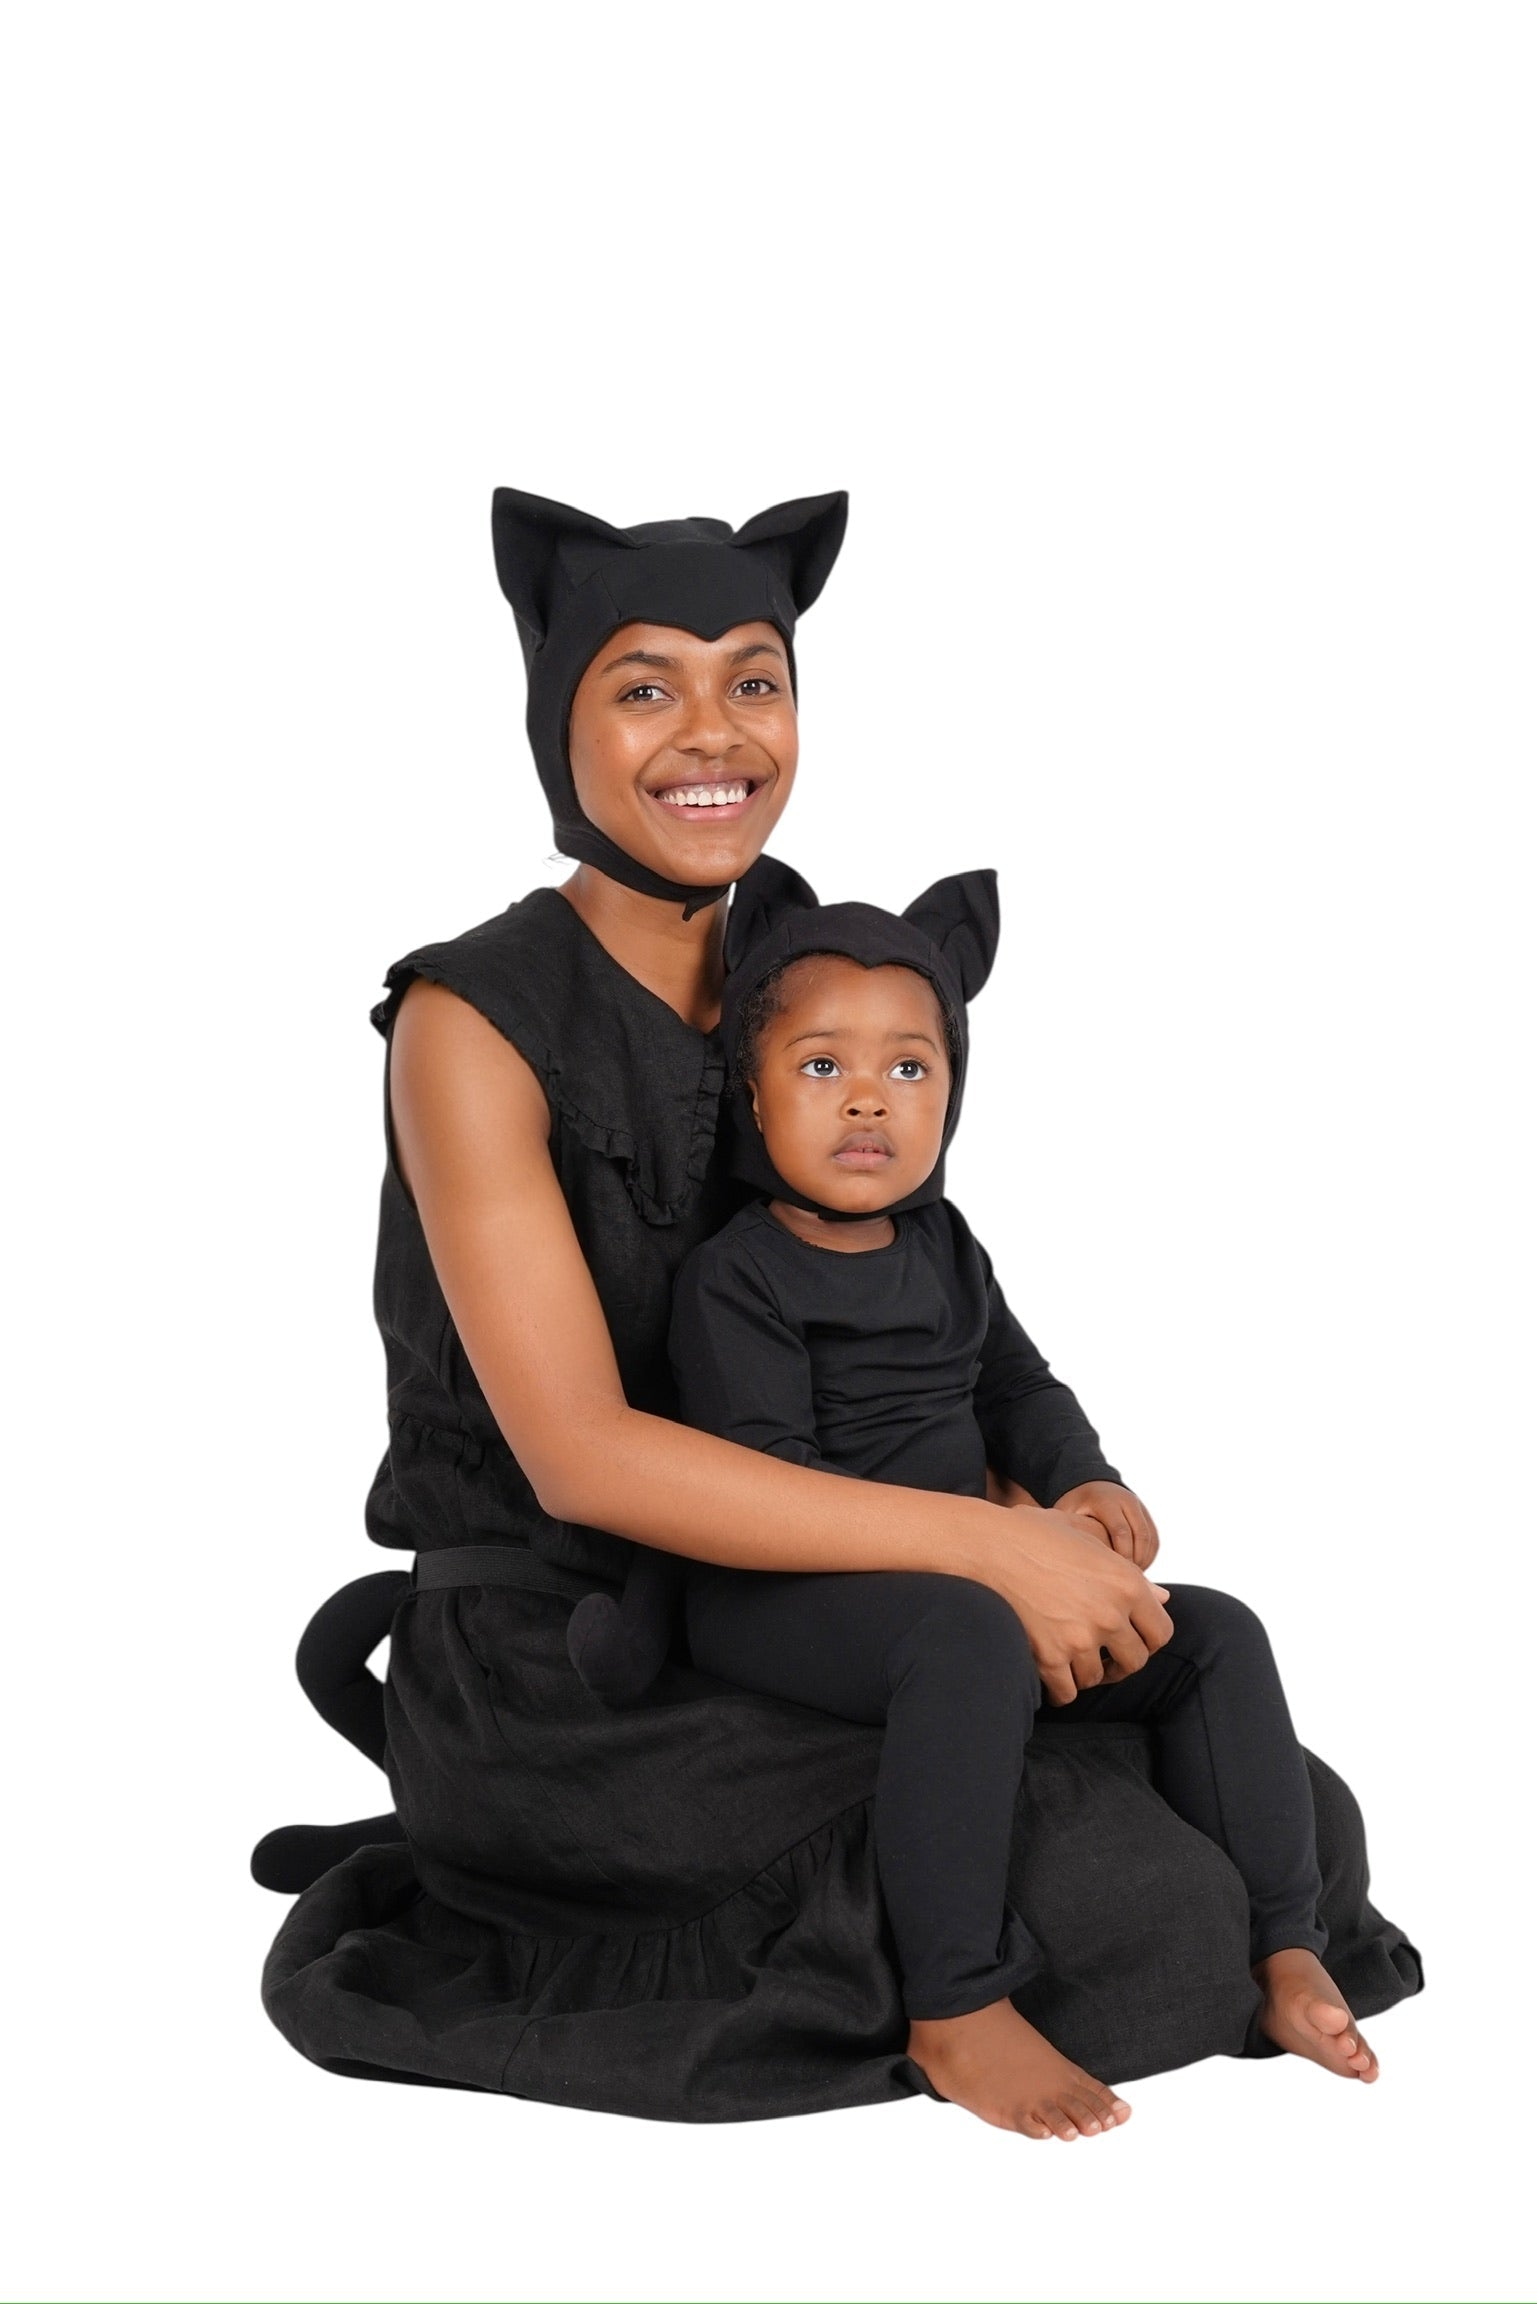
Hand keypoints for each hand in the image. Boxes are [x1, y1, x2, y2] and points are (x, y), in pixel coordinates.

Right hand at [973, 1507, 1172, 1706]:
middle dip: (1118, 1661)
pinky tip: (1050, 1674)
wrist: (987, 1545)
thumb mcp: (1086, 1541)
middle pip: (1134, 1661)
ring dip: (1084, 1672)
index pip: (1160, 1633)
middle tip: (1101, 1656)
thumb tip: (1161, 1597)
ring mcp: (1080, 1638)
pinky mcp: (1049, 1656)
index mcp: (1127, 1583)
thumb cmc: (1034, 1535)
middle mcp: (1111, 1614)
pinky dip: (1058, 1688)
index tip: (1128, 1639)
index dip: (1146, 1639)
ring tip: (1068, 1657)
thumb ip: (1128, 1573)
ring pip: (1097, 1677)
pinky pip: (1066, 1692)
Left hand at [1053, 1481, 1159, 1569]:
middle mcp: (1127, 1501)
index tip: (1115, 1575)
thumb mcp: (1067, 1513)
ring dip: (1144, 1561)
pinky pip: (1154, 1539)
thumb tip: (1070, 1560)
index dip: (1122, 1556)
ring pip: (1150, 1539)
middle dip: (1135, 1561)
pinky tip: (1136, 1571)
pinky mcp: (1146, 1516)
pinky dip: (1148, 1557)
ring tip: (1130, 1579)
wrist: (1090, 1486)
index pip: (1121, 1532)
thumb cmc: (1074, 1505)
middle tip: (1125, 1582)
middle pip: (1140, 1536)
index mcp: (1106, 1501)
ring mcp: (1139, 1507)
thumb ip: (1071, 1531)